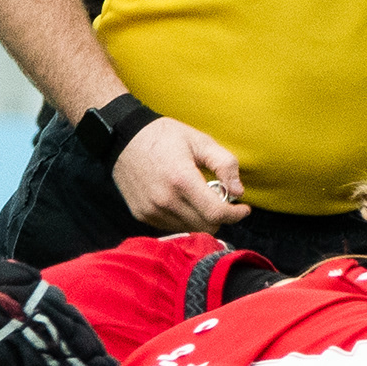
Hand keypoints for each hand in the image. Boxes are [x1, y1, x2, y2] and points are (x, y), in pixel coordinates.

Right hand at [110, 117, 250, 233]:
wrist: (123, 137)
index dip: (235, 215)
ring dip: (201, 218)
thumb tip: (239, 191)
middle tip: (219, 198)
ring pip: (190, 229)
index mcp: (182, 181)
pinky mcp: (141, 215)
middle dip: (220, 216)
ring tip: (198, 197)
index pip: (216, 214)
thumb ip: (225, 165)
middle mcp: (164, 200)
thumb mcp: (201, 142)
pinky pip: (172, 226)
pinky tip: (182, 200)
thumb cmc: (166, 137)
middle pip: (206, 226)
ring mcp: (151, 210)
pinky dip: (184, 218)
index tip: (243, 209)